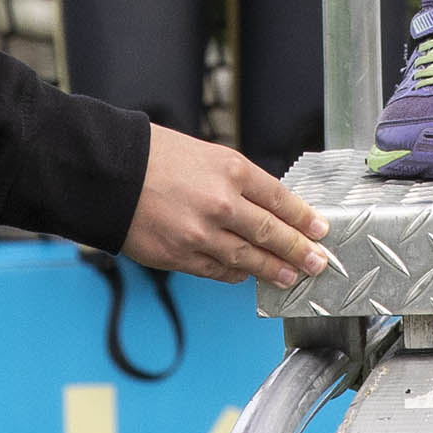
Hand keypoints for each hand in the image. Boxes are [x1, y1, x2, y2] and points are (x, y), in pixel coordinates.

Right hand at [121, 122, 335, 287]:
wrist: (112, 174)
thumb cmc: (158, 158)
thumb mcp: (208, 156)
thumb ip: (238, 183)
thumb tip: (267, 210)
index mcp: (232, 170)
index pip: (280, 199)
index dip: (304, 218)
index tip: (320, 230)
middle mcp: (222, 203)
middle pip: (271, 233)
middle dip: (299, 251)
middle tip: (318, 262)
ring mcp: (202, 234)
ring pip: (248, 259)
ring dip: (273, 270)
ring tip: (291, 277)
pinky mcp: (181, 256)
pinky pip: (218, 270)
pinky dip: (235, 273)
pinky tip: (246, 275)